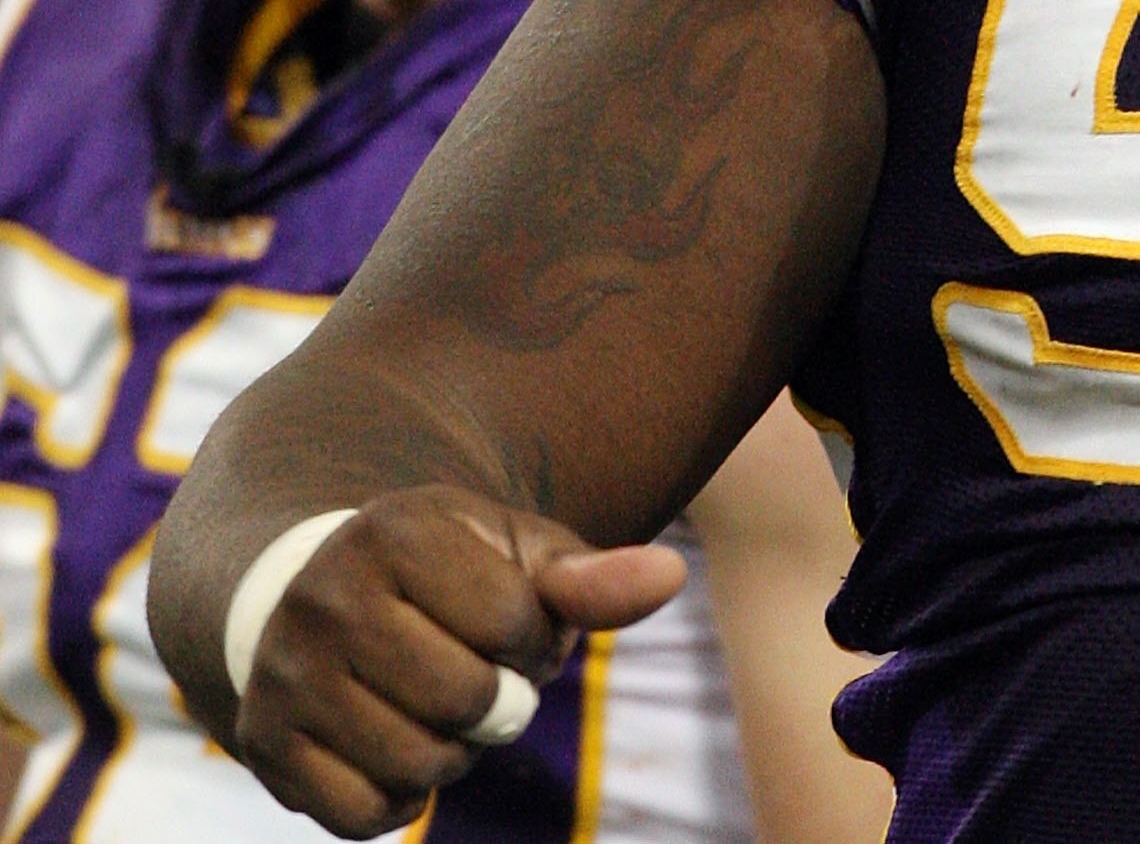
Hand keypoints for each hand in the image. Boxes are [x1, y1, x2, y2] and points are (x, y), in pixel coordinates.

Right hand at [230, 485, 685, 837]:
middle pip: (467, 701)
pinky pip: (365, 814)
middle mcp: (323, 598)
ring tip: (438, 708)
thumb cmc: (448, 575)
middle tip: (482, 677)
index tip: (512, 626)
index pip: (512, 622)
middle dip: (502, 703)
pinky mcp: (263, 745)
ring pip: (420, 764)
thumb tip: (670, 574)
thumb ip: (594, 576)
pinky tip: (394, 743)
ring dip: (457, 753)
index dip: (536, 640)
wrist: (314, 595)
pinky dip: (402, 796)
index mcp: (395, 532)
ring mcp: (283, 675)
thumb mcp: (517, 556)